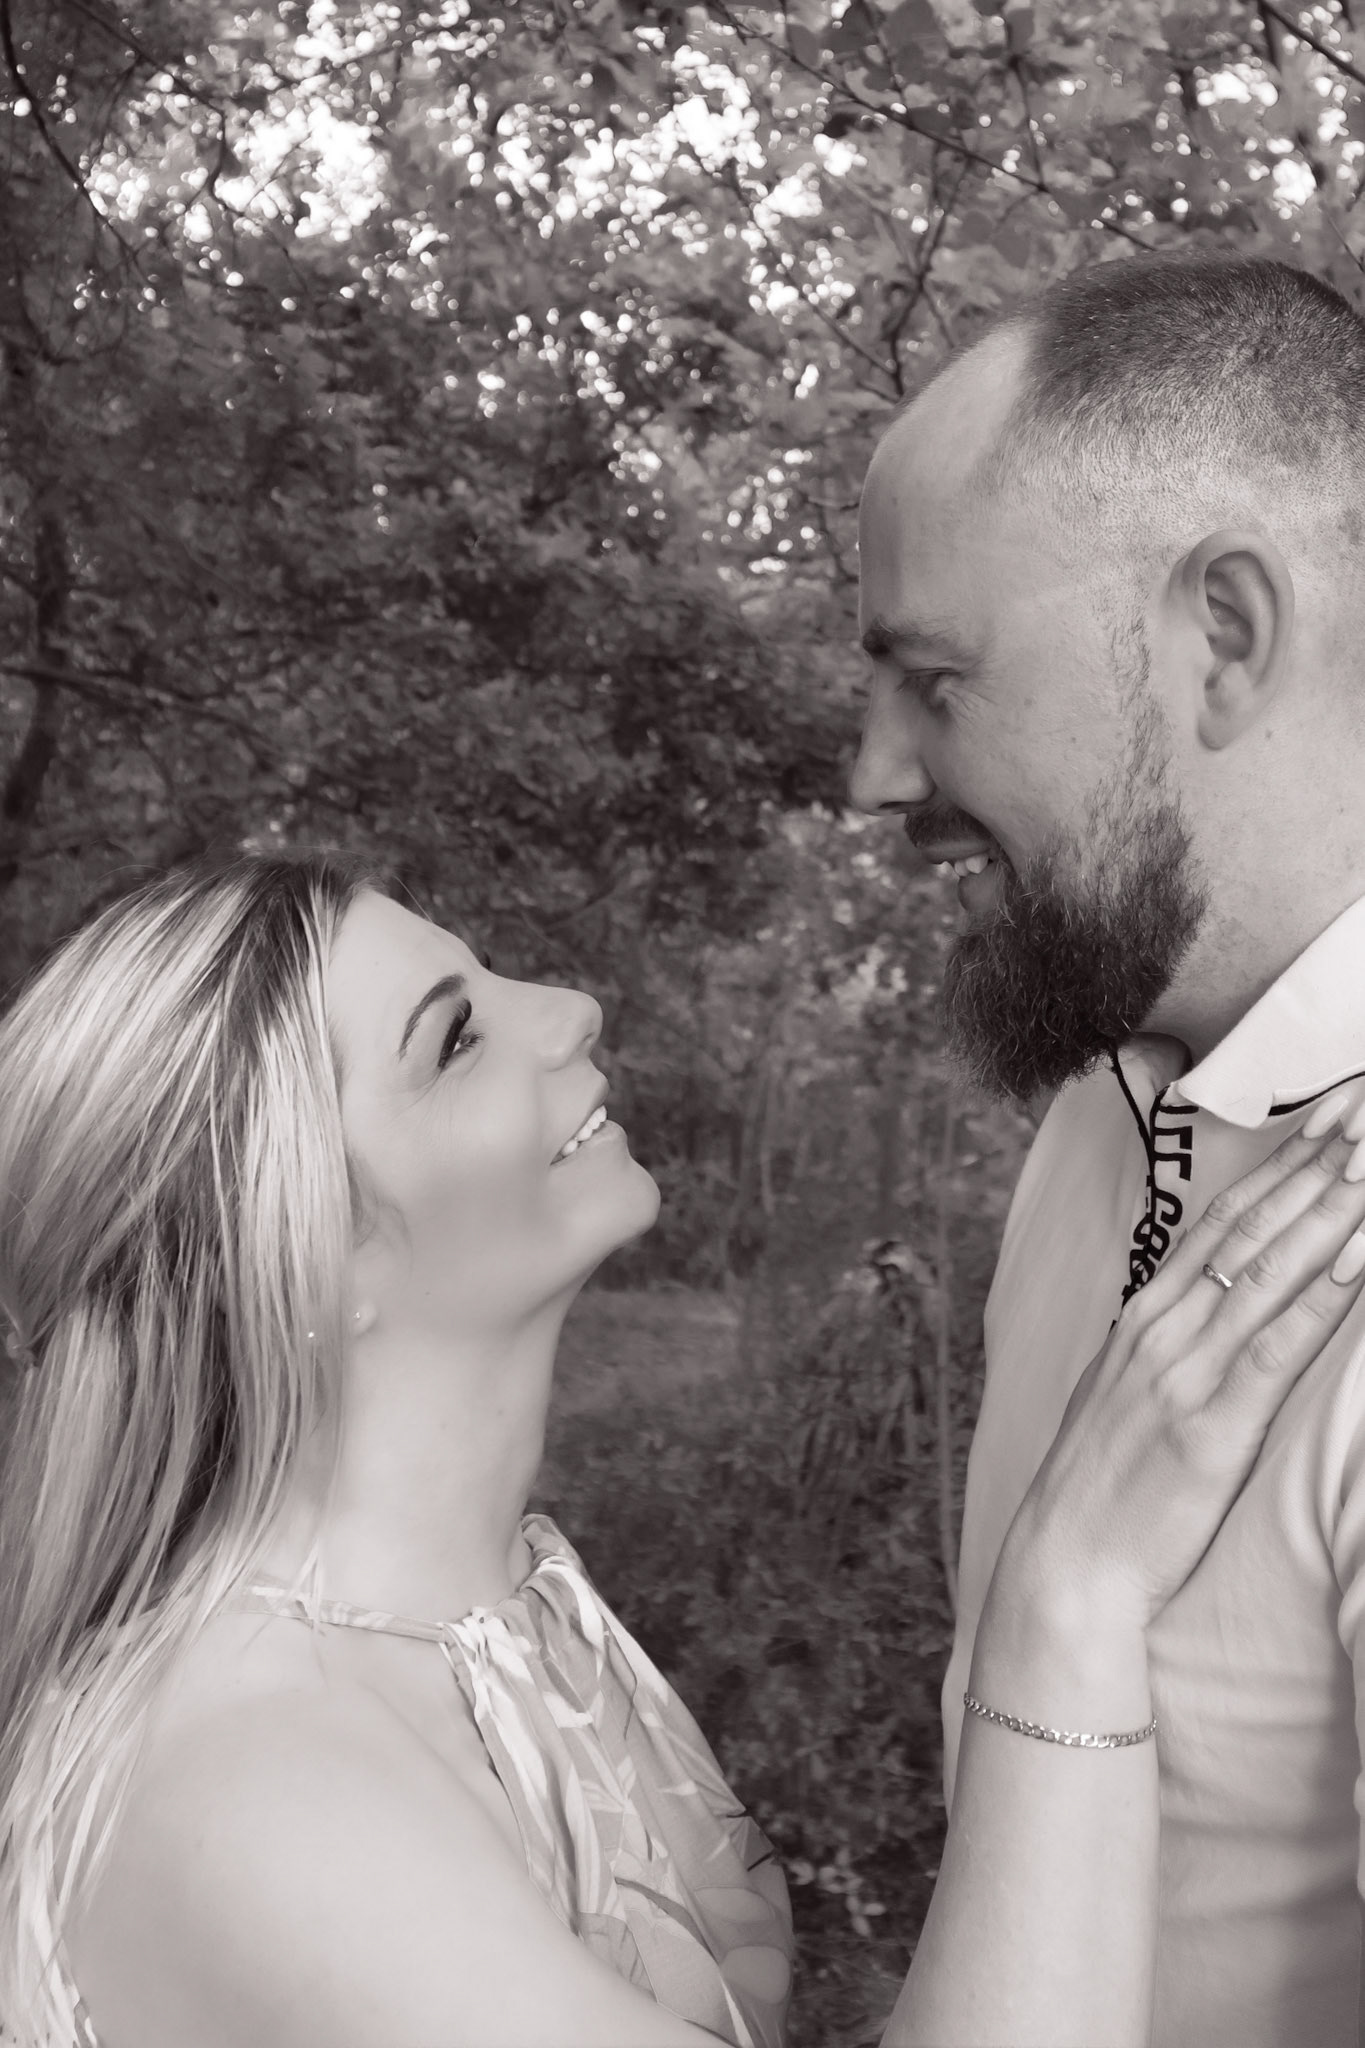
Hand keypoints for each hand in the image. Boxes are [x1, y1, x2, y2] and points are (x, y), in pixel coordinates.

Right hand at [997, 1087, 1364, 1635]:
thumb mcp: (1127, 1394)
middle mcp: (1166, 1327)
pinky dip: (1325, 1296)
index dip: (1287, 1164)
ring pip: (1275, 1269)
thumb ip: (1172, 1344)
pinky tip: (1360, 1256)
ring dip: (1335, 1207)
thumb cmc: (1103, 1488)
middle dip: (1321, 1161)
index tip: (1334, 1117)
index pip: (1230, 1221)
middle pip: (1258, 1226)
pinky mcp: (1215, 1424)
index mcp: (1148, 1316)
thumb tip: (1217, 1311)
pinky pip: (1282, 1346)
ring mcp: (1187, 1370)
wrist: (1066, 1563)